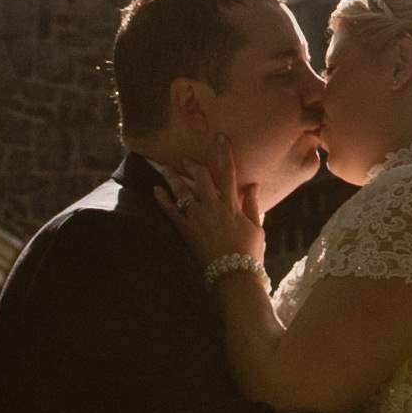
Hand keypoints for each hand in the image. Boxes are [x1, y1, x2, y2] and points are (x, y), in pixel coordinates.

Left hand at [158, 139, 259, 275]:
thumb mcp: (257, 227)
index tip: (219, 138)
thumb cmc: (249, 253)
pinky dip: (162, 200)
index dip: (223, 153)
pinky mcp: (186, 231)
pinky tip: (155, 190)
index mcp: (231, 205)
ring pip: (183, 192)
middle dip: (192, 164)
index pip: (228, 173)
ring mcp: (197, 218)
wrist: (234, 275)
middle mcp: (213, 207)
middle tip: (183, 156)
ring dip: (173, 177)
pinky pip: (171, 212)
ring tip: (164, 166)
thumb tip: (253, 185)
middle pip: (201, 178)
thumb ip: (253, 205)